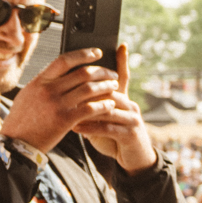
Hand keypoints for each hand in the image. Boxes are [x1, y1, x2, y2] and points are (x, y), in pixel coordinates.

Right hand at [0, 46, 119, 155]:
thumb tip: (60, 72)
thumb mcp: (28, 95)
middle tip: (112, 74)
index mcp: (39, 81)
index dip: (83, 54)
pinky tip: (110, 105)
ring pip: (89, 89)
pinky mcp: (65, 120)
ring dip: (106, 86)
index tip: (97, 52)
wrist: (16, 142)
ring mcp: (57, 105)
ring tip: (115, 87)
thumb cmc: (22, 119)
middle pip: (82, 73)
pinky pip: (90, 108)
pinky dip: (103, 105)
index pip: (64, 60)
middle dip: (102, 72)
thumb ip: (44, 83)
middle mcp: (48, 90)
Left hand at [74, 44, 156, 172]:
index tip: (121, 45)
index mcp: (123, 98)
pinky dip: (91, 127)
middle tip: (68, 88)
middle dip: (90, 88)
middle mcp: (130, 105)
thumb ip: (93, 103)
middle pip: (111, 90)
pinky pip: (109, 127)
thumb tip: (73, 90)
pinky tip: (76, 128)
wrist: (133, 157)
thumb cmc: (114, 135)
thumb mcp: (104, 117)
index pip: (122, 75)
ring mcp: (132, 119)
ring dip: (87, 108)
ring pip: (109, 107)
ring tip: (68, 110)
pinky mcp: (131, 134)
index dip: (123, 60)